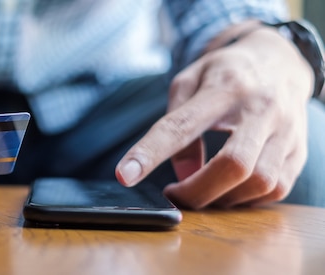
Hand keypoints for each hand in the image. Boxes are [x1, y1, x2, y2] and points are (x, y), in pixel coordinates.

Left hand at [115, 22, 312, 208]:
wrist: (279, 59)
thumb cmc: (224, 73)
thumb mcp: (189, 81)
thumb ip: (176, 123)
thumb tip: (182, 174)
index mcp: (223, 88)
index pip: (181, 126)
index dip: (150, 153)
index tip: (124, 175)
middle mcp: (261, 109)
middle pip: (232, 165)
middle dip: (196, 192)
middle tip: (174, 194)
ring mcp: (287, 130)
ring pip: (260, 182)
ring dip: (223, 199)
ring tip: (202, 190)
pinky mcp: (299, 150)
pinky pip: (277, 189)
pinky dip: (247, 199)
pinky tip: (229, 189)